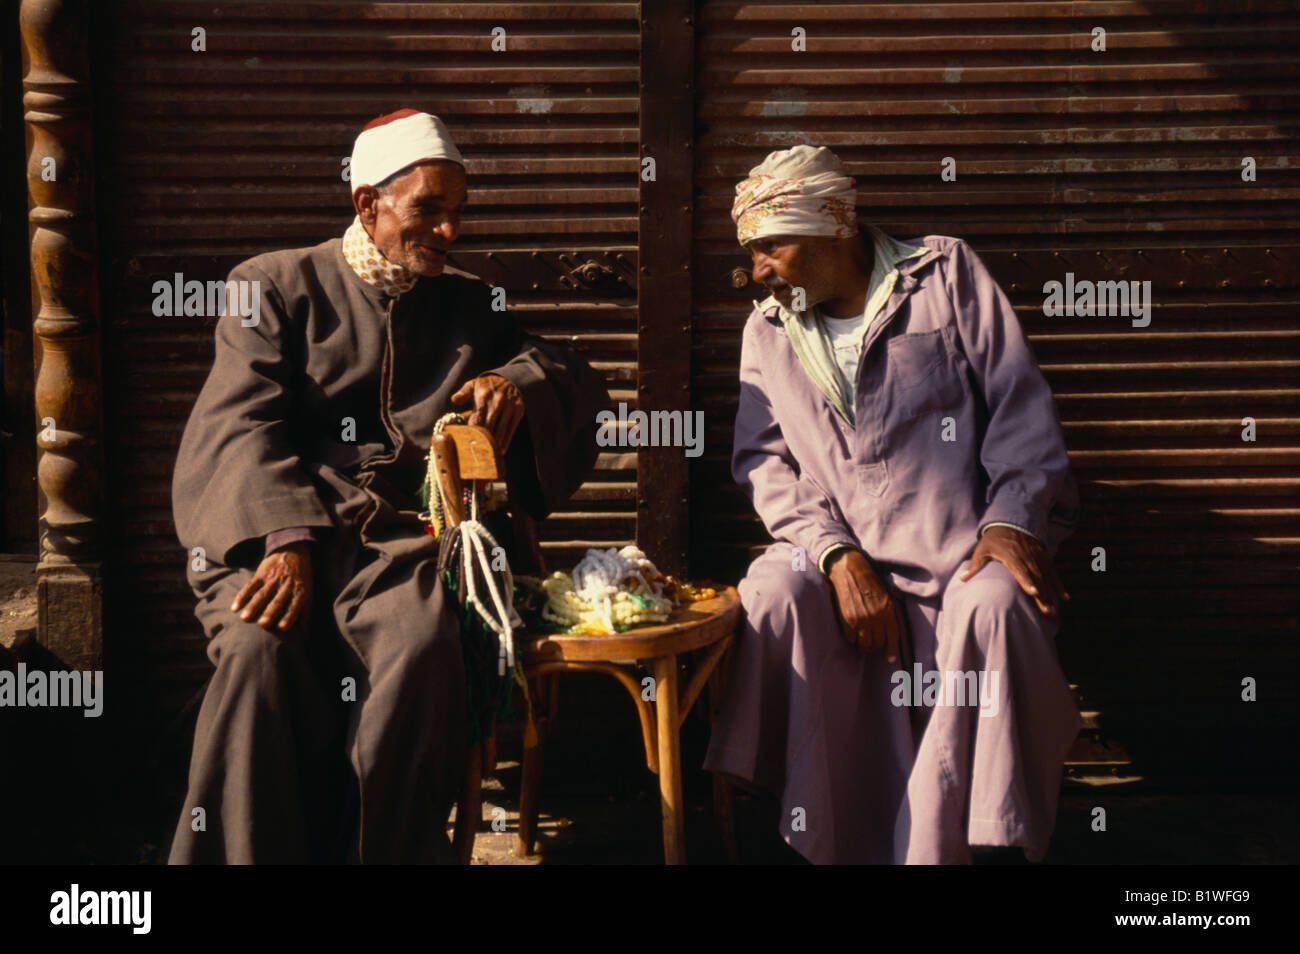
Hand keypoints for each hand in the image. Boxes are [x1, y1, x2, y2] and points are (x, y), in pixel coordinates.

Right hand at [231, 542, 312, 634]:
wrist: (293, 552)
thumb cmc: (301, 580)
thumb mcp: (308, 595)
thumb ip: (305, 616)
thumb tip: (306, 638)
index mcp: (300, 592)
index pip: (295, 606)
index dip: (289, 616)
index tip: (282, 628)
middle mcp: (287, 585)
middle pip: (278, 600)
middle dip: (270, 612)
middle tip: (262, 625)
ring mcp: (273, 578)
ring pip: (262, 594)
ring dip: (253, 606)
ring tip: (244, 618)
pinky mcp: (261, 573)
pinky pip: (250, 585)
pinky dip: (242, 596)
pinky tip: (235, 607)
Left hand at [450, 373, 524, 452]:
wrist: (511, 378)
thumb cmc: (488, 385)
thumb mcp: (475, 384)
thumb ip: (464, 392)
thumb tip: (454, 400)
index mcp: (484, 395)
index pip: (477, 418)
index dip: (473, 431)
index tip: (468, 442)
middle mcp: (497, 401)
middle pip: (489, 426)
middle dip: (483, 440)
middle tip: (477, 452)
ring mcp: (509, 406)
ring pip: (501, 430)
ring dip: (495, 443)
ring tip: (489, 454)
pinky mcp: (518, 410)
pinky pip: (511, 429)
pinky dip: (506, 441)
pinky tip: (501, 450)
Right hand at [826, 548, 899, 662]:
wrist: (849, 570)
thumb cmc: (868, 580)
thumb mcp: (885, 595)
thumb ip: (888, 612)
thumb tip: (888, 630)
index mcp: (888, 610)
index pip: (892, 637)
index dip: (891, 650)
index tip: (889, 658)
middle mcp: (876, 617)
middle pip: (877, 643)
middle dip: (875, 647)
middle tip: (872, 644)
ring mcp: (861, 619)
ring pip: (864, 644)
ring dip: (863, 646)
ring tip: (862, 642)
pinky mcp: (847, 619)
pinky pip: (851, 638)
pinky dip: (852, 639)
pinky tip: (852, 634)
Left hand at [959, 525, 1068, 615]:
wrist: (1011, 521)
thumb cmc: (993, 539)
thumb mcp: (982, 549)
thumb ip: (975, 564)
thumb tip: (962, 578)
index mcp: (1010, 554)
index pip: (1019, 569)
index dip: (1027, 580)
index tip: (1034, 592)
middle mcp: (1026, 555)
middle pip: (1035, 576)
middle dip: (1041, 594)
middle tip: (1046, 610)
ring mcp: (1037, 556)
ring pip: (1045, 576)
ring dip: (1050, 593)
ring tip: (1052, 610)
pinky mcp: (1044, 556)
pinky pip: (1053, 572)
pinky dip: (1059, 584)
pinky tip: (1064, 597)